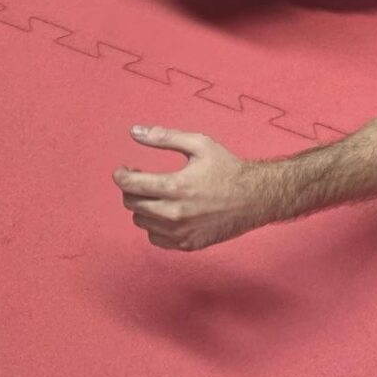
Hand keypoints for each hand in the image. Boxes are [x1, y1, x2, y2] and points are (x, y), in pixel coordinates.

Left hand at [113, 127, 268, 250]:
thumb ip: (164, 137)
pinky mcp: (186, 245)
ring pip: (141, 222)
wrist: (255, 198)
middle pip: (132, 204)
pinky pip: (155, 238)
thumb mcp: (199, 144)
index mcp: (176, 186)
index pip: (130, 185)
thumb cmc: (228, 169)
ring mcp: (180, 232)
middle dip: (131, 189)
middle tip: (142, 179)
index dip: (120, 175)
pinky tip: (167, 212)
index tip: (122, 170)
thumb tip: (134, 131)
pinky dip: (155, 225)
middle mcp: (174, 213)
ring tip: (157, 195)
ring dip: (143, 207)